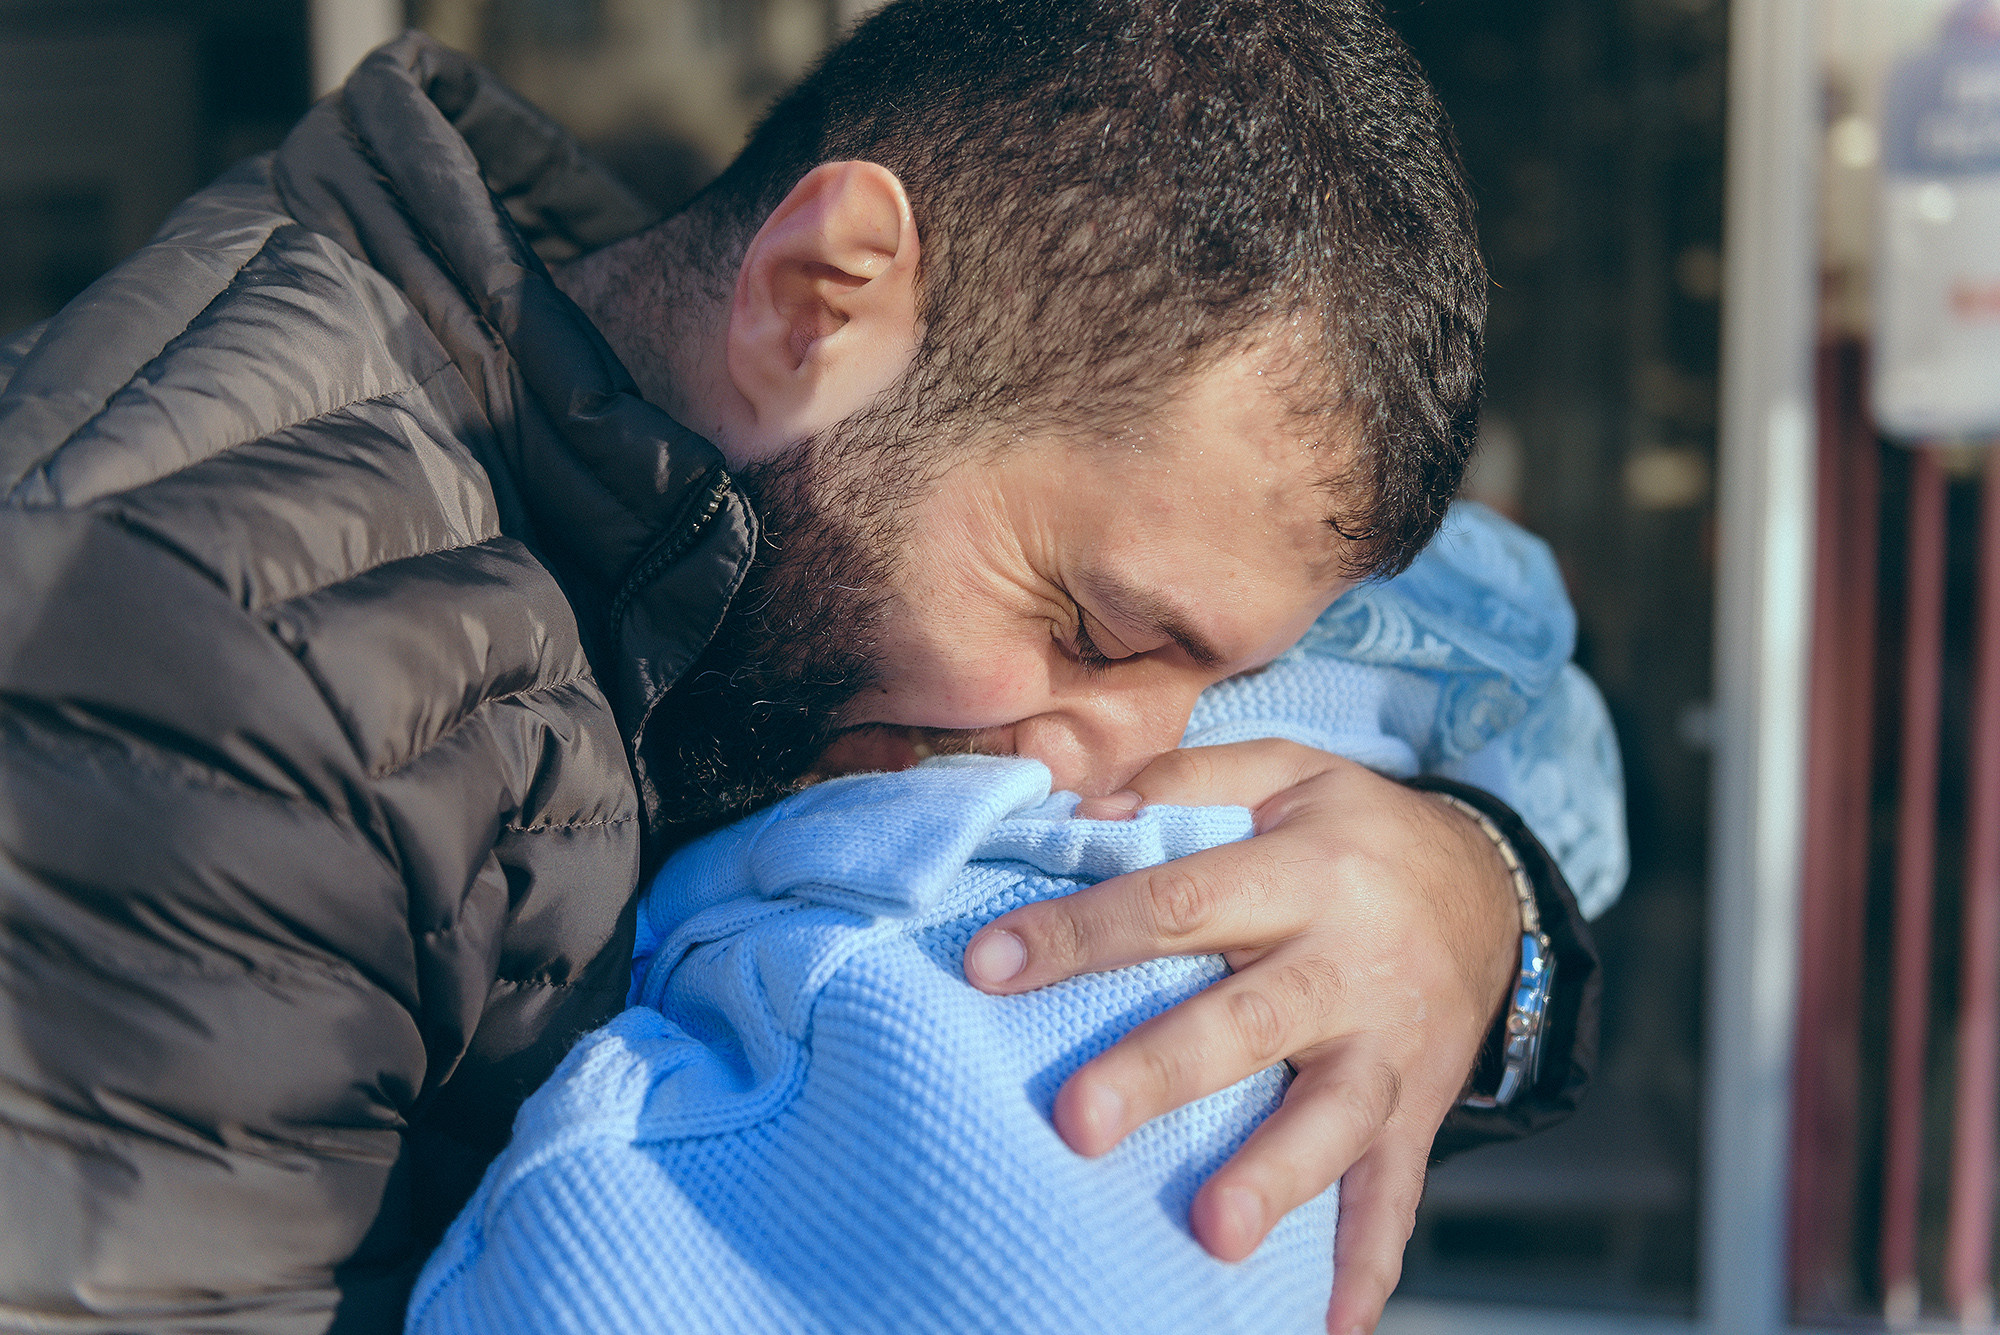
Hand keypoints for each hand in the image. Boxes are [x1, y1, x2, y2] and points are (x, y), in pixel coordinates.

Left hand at [961, 740, 1519, 1333]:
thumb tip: (1081, 815)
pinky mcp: (1418, 1109)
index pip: (1178, 898)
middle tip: (1079, 1122)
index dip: (1083, 932)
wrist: (1493, 890)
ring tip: (1213, 1234)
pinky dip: (1370, 1262)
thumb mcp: (1288, 772)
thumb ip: (1187, 783)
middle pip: (1249, 1018)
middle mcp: (1349, 962)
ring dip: (1275, 1176)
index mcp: (1305, 872)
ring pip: (1331, 1116)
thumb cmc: (1357, 833)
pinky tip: (1333, 1328)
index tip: (990, 966)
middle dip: (1163, 1072)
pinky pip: (1398, 1191)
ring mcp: (1389, 1047)